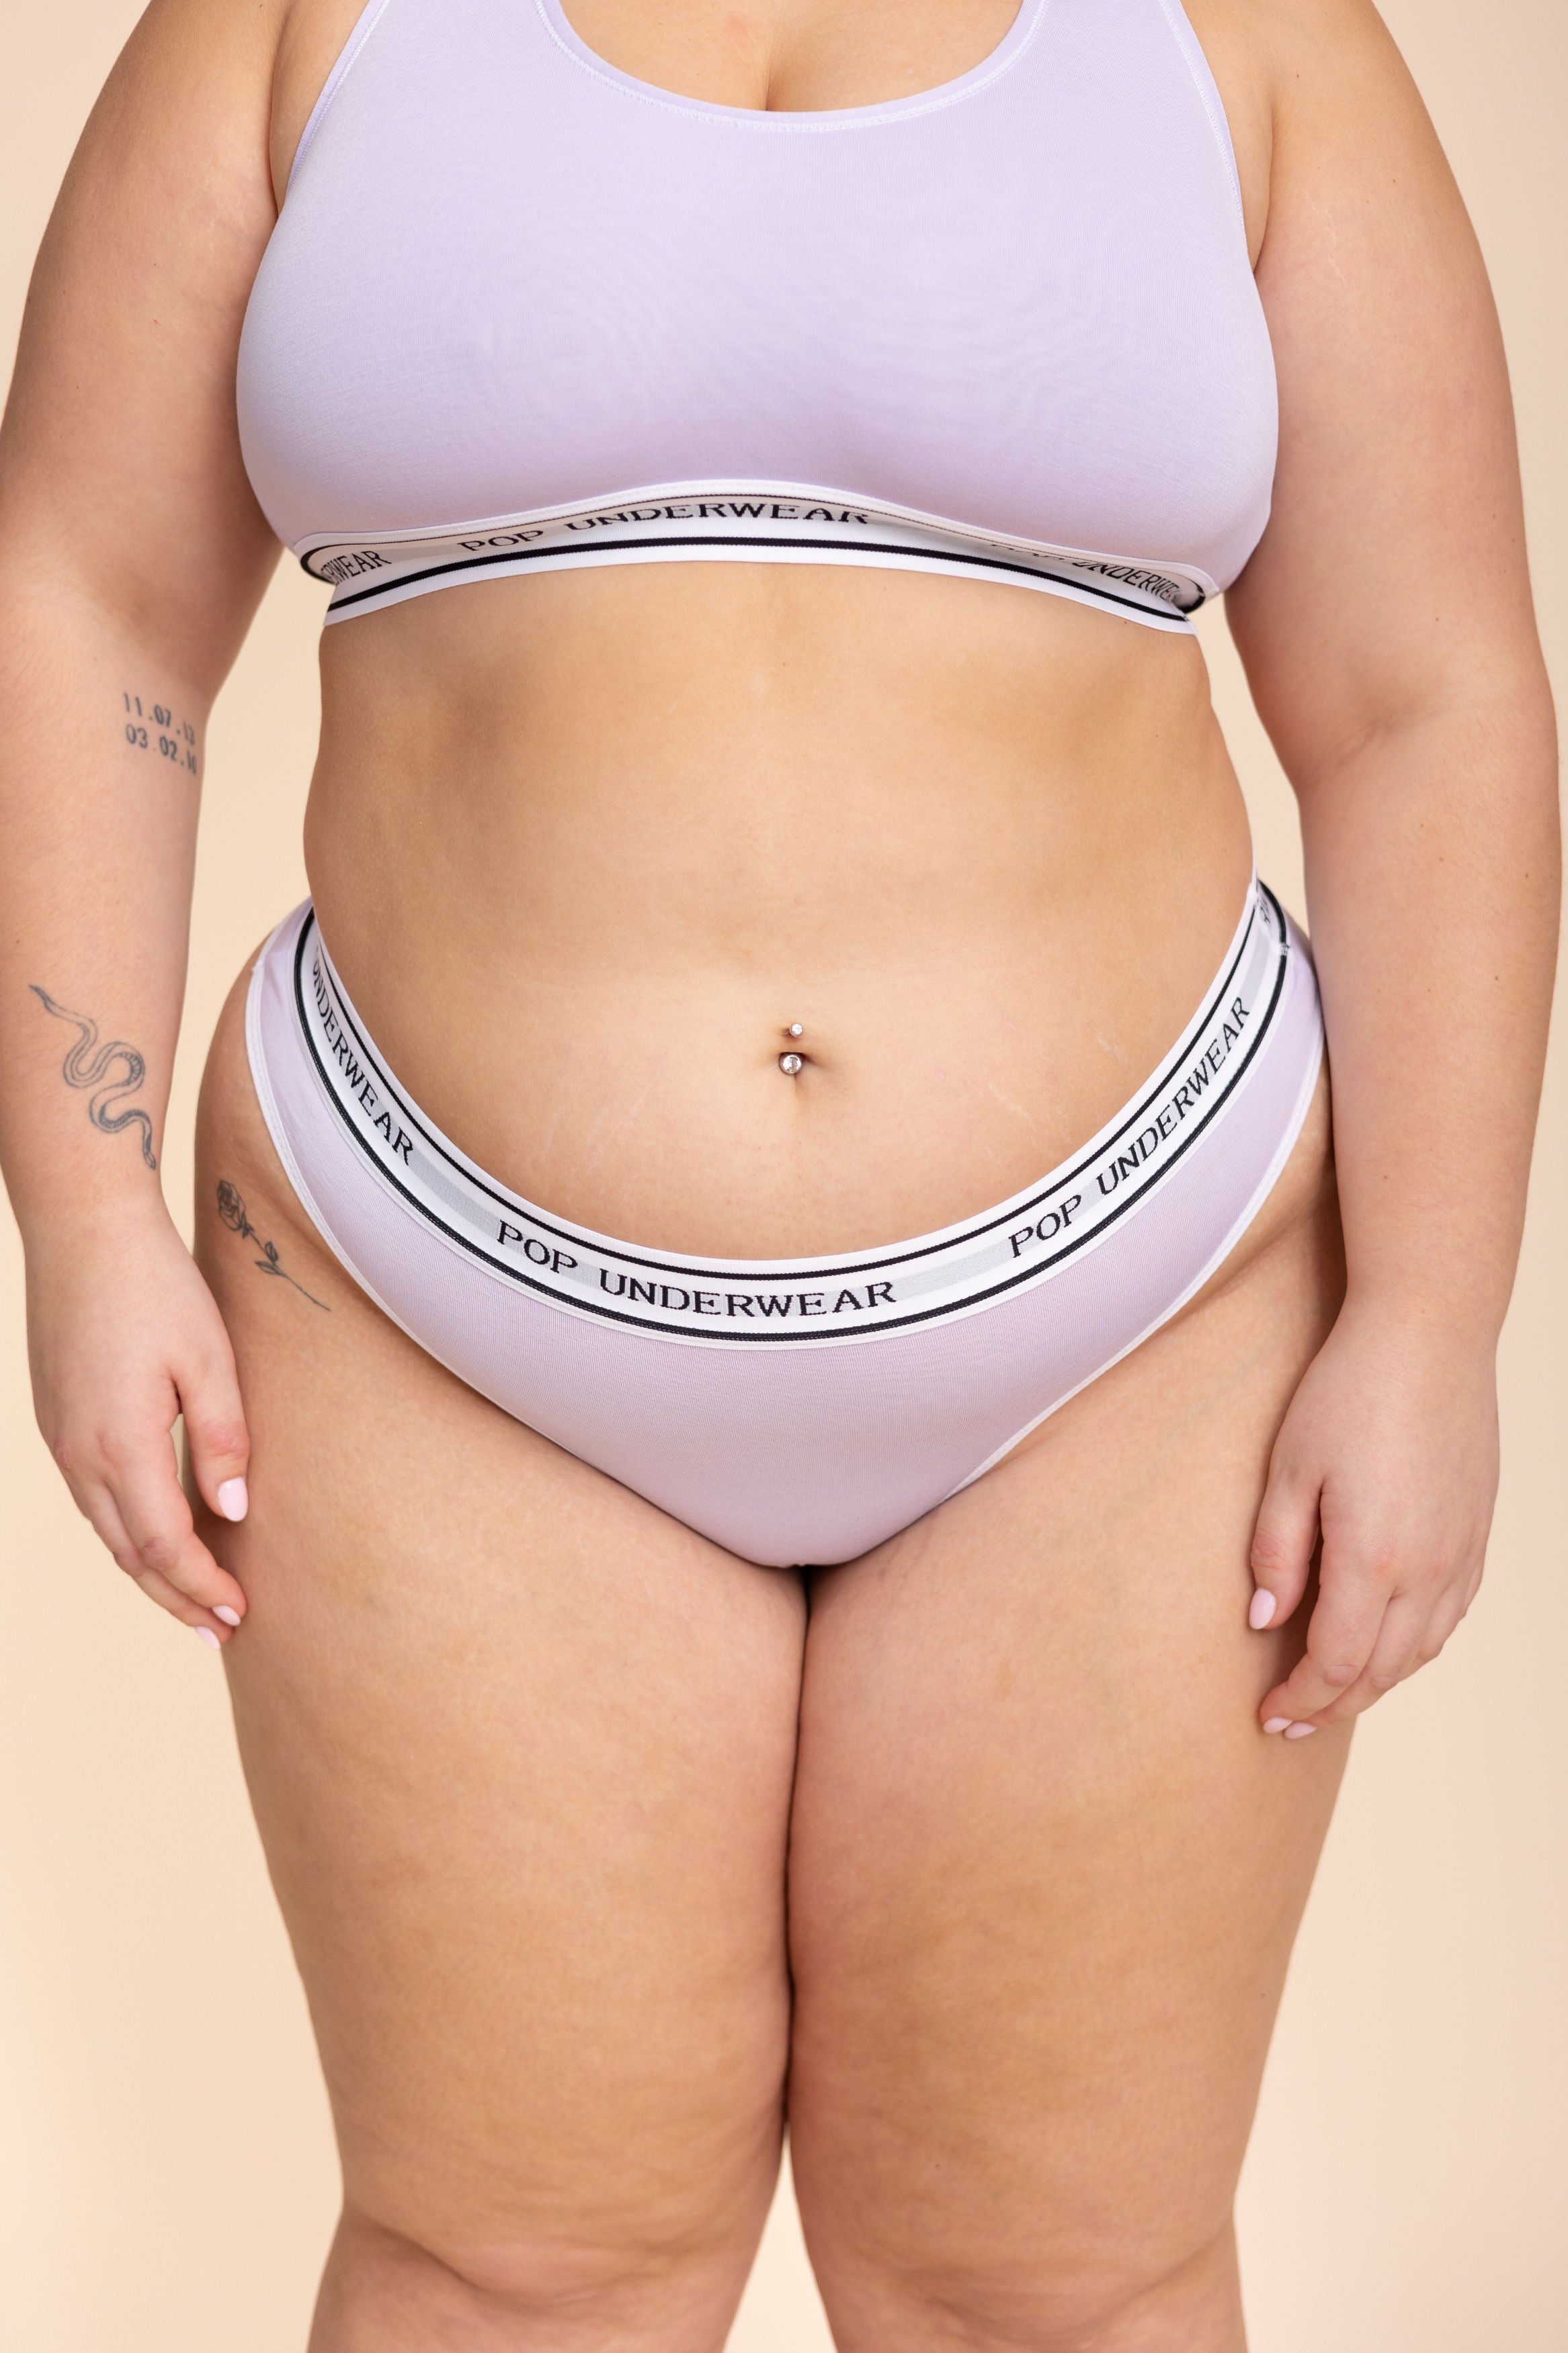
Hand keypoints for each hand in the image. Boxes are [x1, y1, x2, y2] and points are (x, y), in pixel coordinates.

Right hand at [25, 1200, 250, 1645]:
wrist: (83, 1228)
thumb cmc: (156, 1286)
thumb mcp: (210, 1359)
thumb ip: (224, 1439)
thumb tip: (234, 1512)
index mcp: (121, 1445)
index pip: (163, 1546)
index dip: (201, 1585)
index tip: (239, 1612)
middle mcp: (80, 1454)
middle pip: (128, 1554)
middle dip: (175, 1597)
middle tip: (221, 1629)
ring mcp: (61, 1439)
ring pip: (105, 1530)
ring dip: (148, 1571)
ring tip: (192, 1599)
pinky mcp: (57, 1419)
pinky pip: (91, 1499)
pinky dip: (125, 1532)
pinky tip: (153, 1535)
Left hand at [1247, 1300, 1496, 1734]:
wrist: (1429, 1335)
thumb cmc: (1348, 1392)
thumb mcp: (1288, 1469)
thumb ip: (1277, 1553)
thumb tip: (1267, 1621)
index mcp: (1374, 1559)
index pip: (1336, 1663)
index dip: (1301, 1698)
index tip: (1268, 1715)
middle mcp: (1429, 1570)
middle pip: (1381, 1670)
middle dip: (1334, 1704)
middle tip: (1292, 1721)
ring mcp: (1462, 1553)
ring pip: (1421, 1650)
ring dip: (1376, 1682)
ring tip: (1334, 1693)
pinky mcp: (1478, 1532)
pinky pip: (1450, 1615)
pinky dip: (1415, 1646)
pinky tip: (1388, 1643)